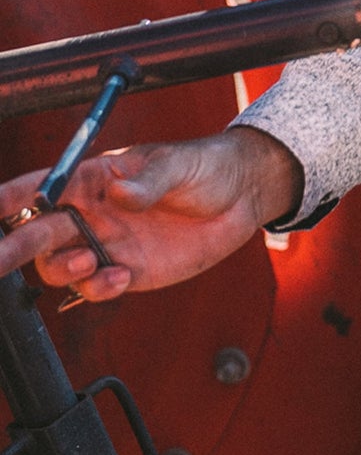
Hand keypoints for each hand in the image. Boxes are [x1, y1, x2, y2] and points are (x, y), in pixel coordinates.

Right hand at [0, 127, 302, 303]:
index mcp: (95, 179)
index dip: (9, 198)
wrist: (243, 195)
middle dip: (11, 247)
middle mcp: (92, 213)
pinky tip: (120, 278)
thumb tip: (119, 194)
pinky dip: (98, 289)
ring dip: (62, 269)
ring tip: (91, 261)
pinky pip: (96, 288)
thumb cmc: (207, 166)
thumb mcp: (179, 165)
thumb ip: (148, 181)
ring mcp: (108, 243)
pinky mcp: (128, 270)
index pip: (41, 187)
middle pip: (36, 233)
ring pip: (58, 266)